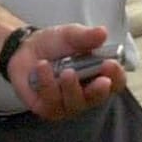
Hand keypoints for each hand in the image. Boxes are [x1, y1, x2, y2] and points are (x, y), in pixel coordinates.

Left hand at [8, 23, 124, 120]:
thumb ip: (86, 36)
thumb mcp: (70, 35)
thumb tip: (103, 33)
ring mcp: (67, 104)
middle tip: (100, 80)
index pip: (116, 82)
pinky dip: (48, 84)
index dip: (116, 76)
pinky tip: (43, 67)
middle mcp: (86, 93)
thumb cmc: (55, 45)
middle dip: (99, 90)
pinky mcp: (48, 108)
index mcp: (99, 75)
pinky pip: (51, 103)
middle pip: (98, 98)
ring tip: (65, 70)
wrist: (24, 49)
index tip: (111, 64)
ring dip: (71, 87)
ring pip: (75, 103)